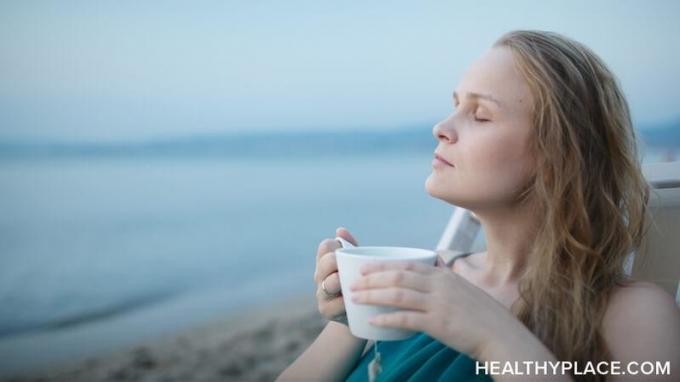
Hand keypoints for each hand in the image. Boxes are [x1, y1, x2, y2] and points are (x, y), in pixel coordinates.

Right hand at [314, 227, 358, 325]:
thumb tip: (340, 229)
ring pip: (328, 283)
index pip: (325, 246)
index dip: (335, 245)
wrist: (360, 313)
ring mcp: (322, 293)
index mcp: (326, 261)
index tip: (347, 249)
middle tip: (350, 264)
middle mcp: (320, 276)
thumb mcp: (357, 264)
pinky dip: (344, 302)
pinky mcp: (326, 310)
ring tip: (349, 281)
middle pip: (325, 262)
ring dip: (338, 281)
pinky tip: (355, 300)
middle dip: (336, 261)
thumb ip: (351, 247)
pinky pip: (334, 304)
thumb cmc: (358, 282)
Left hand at [349, 260, 522, 358]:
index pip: (406, 264)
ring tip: (355, 299)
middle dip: (371, 279)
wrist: (501, 335)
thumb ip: (442, 282)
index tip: (363, 268)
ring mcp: (438, 304)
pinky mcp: (438, 324)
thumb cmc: (481, 315)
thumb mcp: (462, 290)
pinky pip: (406, 319)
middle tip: (351, 283)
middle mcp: (439, 285)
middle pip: (397, 276)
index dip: (382, 265)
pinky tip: (373, 321)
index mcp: (443, 275)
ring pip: (397, 295)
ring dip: (372, 295)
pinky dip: (387, 319)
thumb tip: (425, 277)